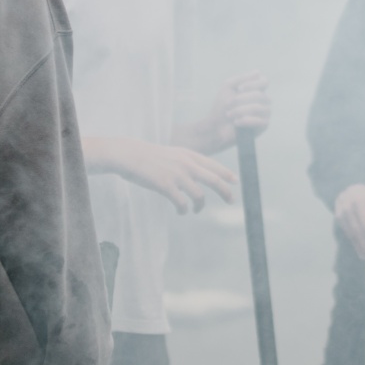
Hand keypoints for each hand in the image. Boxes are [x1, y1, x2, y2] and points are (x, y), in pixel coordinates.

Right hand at [104, 137, 235, 212]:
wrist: (129, 155)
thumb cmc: (149, 156)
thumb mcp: (172, 153)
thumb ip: (186, 161)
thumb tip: (200, 174)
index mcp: (188, 155)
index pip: (214, 165)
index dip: (227, 174)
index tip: (235, 181)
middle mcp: (186, 164)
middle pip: (214, 180)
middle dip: (225, 192)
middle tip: (231, 200)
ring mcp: (177, 175)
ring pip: (199, 195)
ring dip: (200, 206)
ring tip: (196, 210)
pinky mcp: (166, 186)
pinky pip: (182, 203)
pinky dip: (184, 210)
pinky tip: (181, 211)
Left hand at [208, 71, 270, 145]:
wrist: (216, 127)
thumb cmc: (221, 107)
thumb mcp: (227, 88)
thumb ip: (241, 79)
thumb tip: (258, 73)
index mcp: (256, 89)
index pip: (264, 81)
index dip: (253, 83)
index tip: (239, 88)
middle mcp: (263, 100)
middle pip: (260, 95)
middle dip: (241, 99)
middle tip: (227, 104)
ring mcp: (265, 112)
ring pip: (258, 107)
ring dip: (240, 110)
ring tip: (229, 114)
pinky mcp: (264, 125)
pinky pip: (259, 120)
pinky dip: (245, 120)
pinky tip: (236, 122)